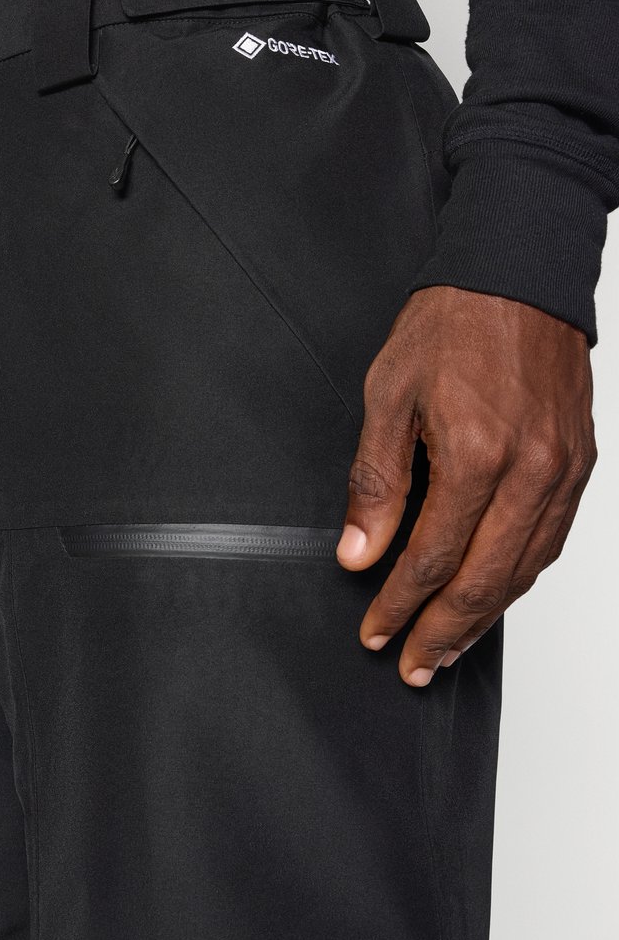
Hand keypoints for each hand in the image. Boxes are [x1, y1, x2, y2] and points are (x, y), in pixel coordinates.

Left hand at [336, 286, 596, 686]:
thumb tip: (360, 553)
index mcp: (476, 452)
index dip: (400, 602)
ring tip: (450, 647)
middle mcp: (530, 469)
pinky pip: (552, 539)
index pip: (433, 556)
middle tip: (414, 665)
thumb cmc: (450, 324)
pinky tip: (496, 594)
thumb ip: (376, 481)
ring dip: (486, 617)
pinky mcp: (580, 461)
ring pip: (525, 569)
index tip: (376, 630)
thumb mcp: (388, 394)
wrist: (517, 274)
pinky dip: (521, 577)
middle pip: (485, 579)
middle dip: (443, 630)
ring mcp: (563, 468)